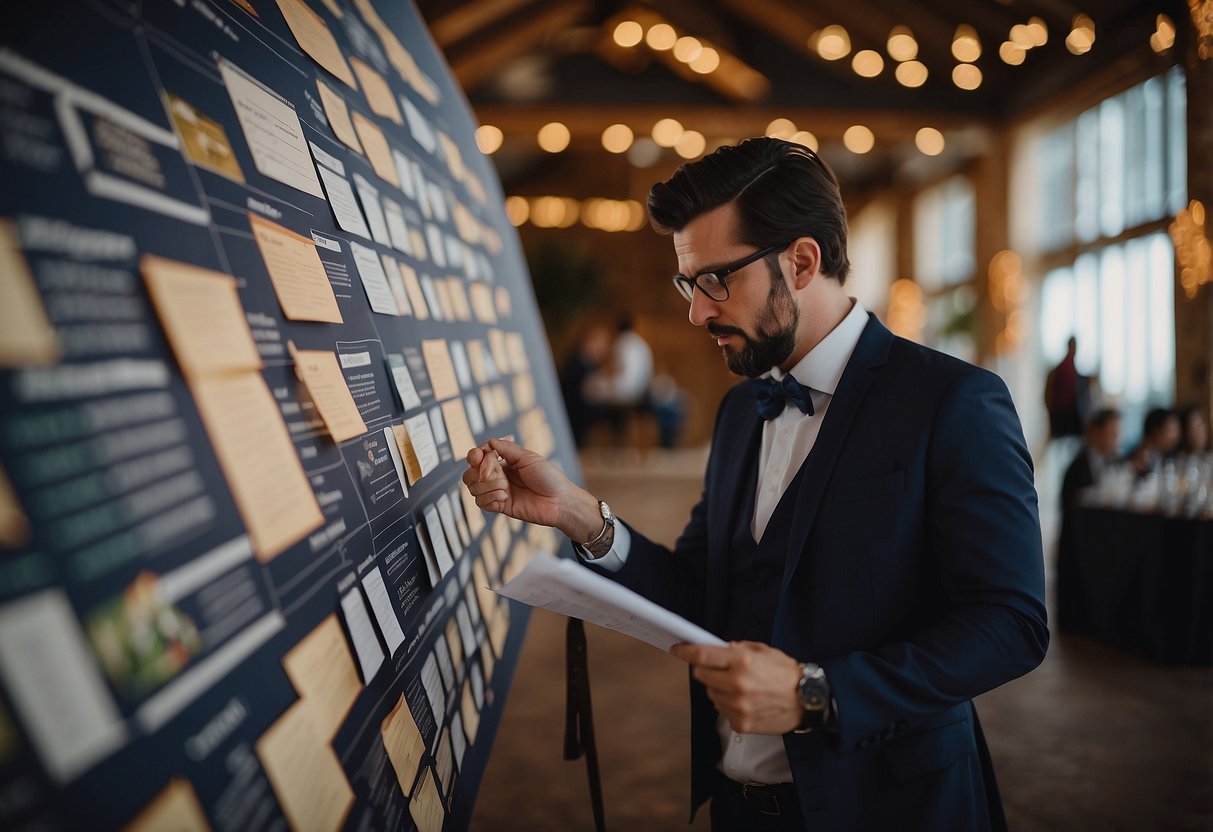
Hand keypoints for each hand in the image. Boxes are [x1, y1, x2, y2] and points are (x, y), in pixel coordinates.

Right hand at [462, 438, 600, 538]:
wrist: (559, 501)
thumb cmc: (548, 477)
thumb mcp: (528, 457)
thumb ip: (507, 449)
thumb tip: (490, 441)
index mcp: (504, 462)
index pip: (478, 457)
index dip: (474, 456)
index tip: (478, 456)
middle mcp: (498, 476)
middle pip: (469, 473)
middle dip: (479, 472)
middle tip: (497, 475)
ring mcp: (497, 492)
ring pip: (473, 488)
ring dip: (488, 486)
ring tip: (506, 489)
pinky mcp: (500, 507)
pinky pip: (480, 503)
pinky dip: (490, 499)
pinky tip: (505, 498)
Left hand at [670, 641, 802, 734]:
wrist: (808, 700)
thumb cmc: (786, 673)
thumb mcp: (763, 650)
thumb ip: (736, 648)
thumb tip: (715, 648)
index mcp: (742, 662)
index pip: (702, 655)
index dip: (685, 651)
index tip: (677, 649)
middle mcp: (737, 685)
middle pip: (701, 675)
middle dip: (706, 669)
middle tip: (719, 667)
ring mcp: (738, 707)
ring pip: (710, 693)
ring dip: (718, 687)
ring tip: (739, 685)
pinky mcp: (740, 723)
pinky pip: (721, 709)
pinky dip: (727, 703)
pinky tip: (745, 699)